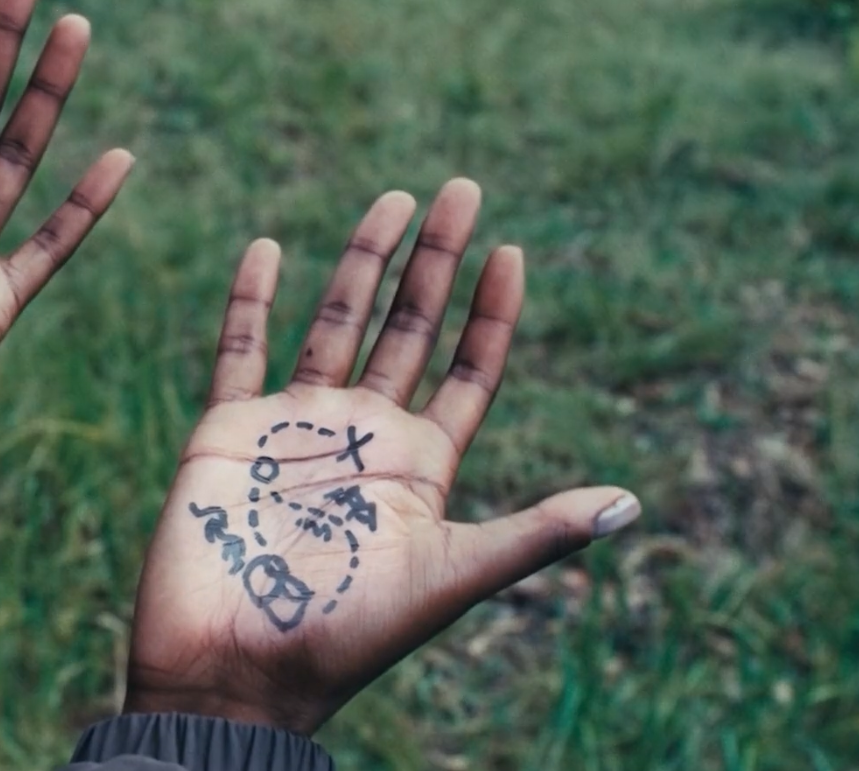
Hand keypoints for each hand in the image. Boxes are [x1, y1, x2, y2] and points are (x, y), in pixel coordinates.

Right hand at [123, 179, 639, 733]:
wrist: (231, 671)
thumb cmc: (342, 637)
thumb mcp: (448, 580)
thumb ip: (530, 534)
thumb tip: (631, 503)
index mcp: (419, 466)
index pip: (468, 372)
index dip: (493, 315)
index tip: (512, 253)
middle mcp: (361, 436)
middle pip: (408, 329)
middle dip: (436, 261)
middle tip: (462, 187)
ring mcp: (293, 428)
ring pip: (334, 325)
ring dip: (361, 262)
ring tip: (392, 198)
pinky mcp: (227, 430)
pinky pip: (240, 350)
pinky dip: (250, 299)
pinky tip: (266, 247)